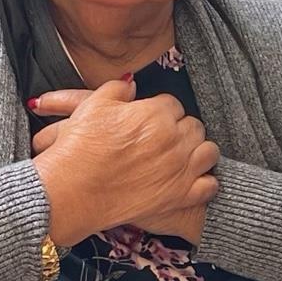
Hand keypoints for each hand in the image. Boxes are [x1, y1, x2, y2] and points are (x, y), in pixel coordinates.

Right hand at [30, 82, 219, 247]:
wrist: (72, 191)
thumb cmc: (79, 148)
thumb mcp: (93, 105)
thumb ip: (117, 89)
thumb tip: (130, 84)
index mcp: (155, 114)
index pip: (172, 104)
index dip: (161, 112)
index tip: (151, 120)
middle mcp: (173, 139)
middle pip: (194, 126)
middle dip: (181, 129)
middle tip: (164, 137)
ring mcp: (180, 169)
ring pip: (208, 152)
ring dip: (197, 151)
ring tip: (182, 156)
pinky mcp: (179, 196)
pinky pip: (209, 186)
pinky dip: (203, 182)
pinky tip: (190, 180)